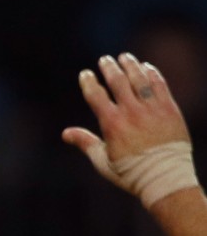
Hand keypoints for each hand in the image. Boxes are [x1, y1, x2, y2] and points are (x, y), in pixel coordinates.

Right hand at [63, 53, 191, 185]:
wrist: (165, 178)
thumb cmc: (130, 173)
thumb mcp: (102, 160)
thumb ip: (85, 142)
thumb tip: (65, 133)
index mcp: (112, 124)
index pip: (95, 95)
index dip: (88, 82)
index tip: (85, 74)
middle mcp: (131, 112)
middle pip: (118, 81)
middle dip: (109, 68)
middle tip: (105, 60)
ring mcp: (152, 109)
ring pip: (139, 79)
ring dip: (131, 65)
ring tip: (125, 57)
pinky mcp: (170, 109)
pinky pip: (160, 85)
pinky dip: (152, 74)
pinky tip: (147, 68)